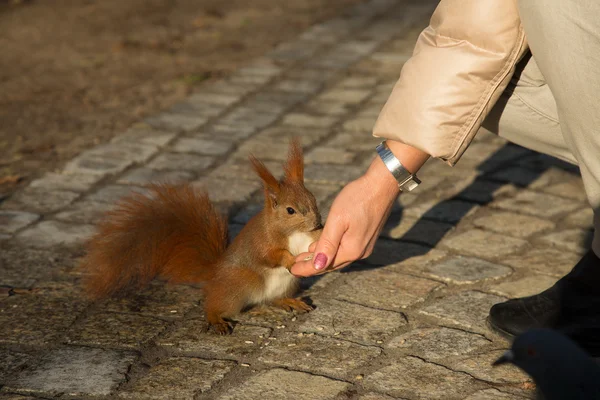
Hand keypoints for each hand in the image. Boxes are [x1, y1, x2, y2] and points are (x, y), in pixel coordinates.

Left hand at [290, 161, 398, 275]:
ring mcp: (365, 246)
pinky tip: (321, 246)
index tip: (292, 270)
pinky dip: (331, 250)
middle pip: (331, 264)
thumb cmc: (358, 198)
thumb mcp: (338, 220)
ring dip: (321, 258)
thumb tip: (318, 266)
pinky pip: (345, 250)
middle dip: (312, 265)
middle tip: (294, 265)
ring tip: (303, 257)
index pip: (324, 265)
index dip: (307, 269)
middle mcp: (360, 252)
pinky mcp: (366, 237)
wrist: (382, 184)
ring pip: (338, 257)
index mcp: (351, 250)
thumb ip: (327, 244)